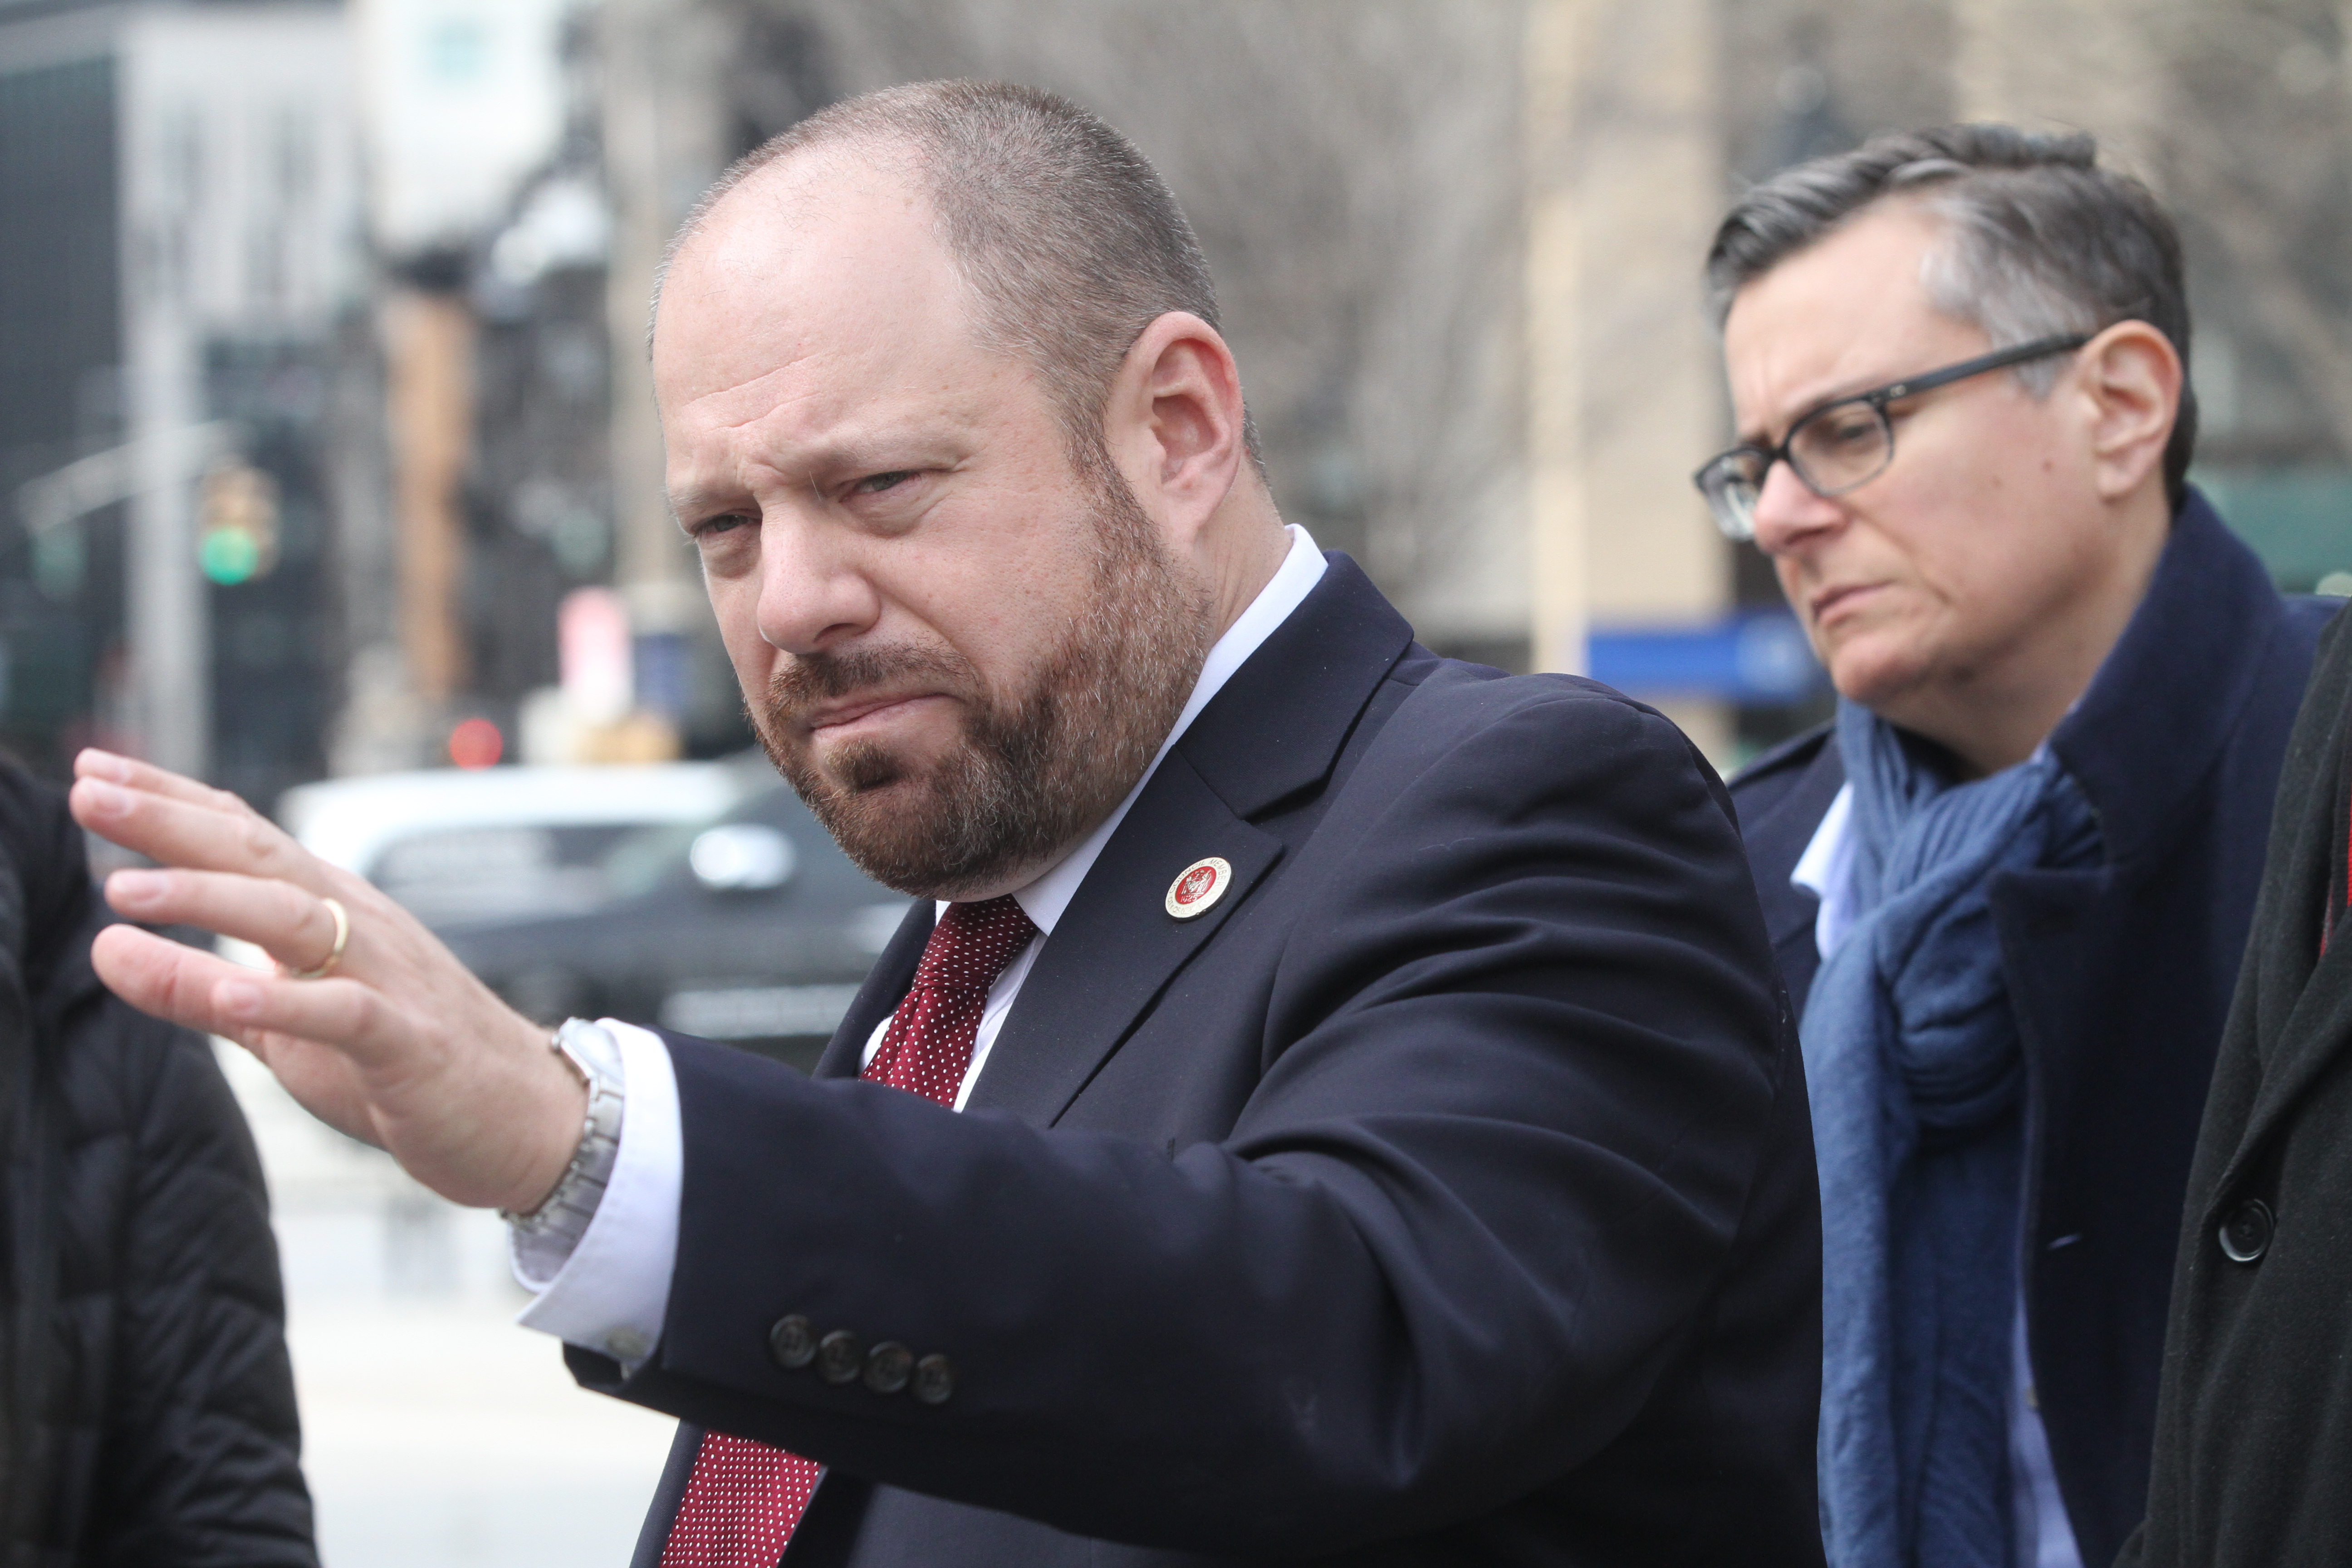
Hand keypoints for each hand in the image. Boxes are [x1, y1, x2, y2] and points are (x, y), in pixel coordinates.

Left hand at [68, 748, 587, 1211]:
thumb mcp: (278, 1028)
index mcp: (329, 911)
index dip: (167, 799)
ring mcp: (387, 978)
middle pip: (258, 856)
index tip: (92, 768)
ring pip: (294, 920)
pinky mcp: (407, 1042)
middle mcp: (357, 925)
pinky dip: (286, 1004)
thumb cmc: (400, 1063)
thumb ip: (195, 989)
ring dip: (208, 899)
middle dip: (171, 823)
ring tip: (125, 892)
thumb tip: (102, 947)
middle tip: (89, 793)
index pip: (241, 835)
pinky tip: (231, 997)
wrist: (525, 1116)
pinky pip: (345, 1013)